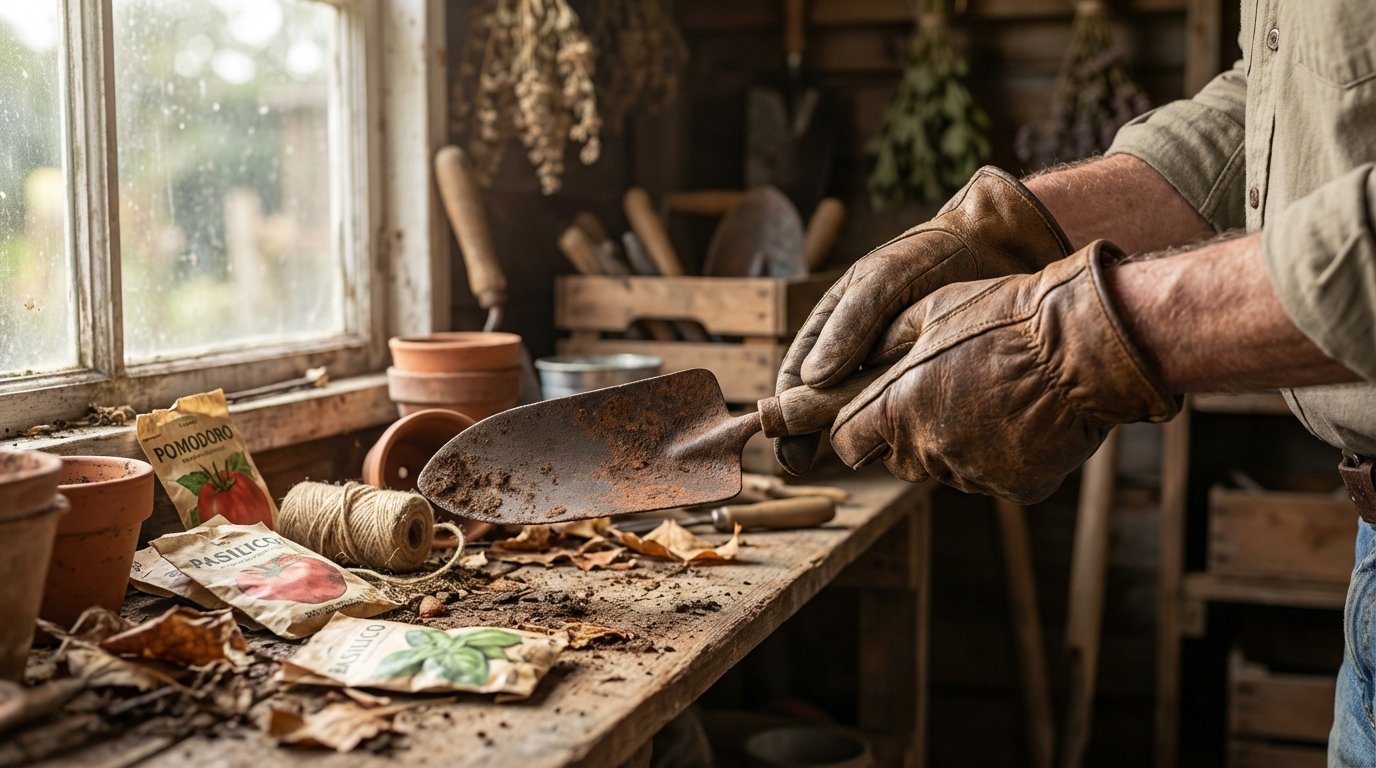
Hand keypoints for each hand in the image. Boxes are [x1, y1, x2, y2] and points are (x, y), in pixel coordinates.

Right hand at [774, 166, 1072, 474]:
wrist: (994, 247)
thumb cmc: (930, 255)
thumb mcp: (884, 279)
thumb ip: (851, 323)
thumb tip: (812, 379)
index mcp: (833, 325)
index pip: (797, 375)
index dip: (784, 413)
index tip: (783, 447)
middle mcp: (856, 353)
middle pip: (823, 403)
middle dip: (809, 434)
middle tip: (799, 466)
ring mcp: (889, 370)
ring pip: (863, 412)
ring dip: (860, 433)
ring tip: (860, 453)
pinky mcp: (925, 382)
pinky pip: (903, 413)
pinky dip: (900, 430)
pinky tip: (908, 445)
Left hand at [829, 240, 1178, 503]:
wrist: (1085, 348)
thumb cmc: (1004, 319)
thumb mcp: (929, 311)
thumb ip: (876, 344)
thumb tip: (831, 366)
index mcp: (898, 407)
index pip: (846, 442)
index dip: (853, 428)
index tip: (866, 414)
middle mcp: (929, 449)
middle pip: (896, 459)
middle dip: (905, 434)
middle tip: (942, 393)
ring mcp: (974, 473)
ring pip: (945, 469)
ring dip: (954, 444)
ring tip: (990, 398)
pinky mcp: (1016, 489)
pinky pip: (992, 478)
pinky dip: (1000, 457)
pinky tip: (1021, 419)